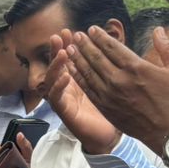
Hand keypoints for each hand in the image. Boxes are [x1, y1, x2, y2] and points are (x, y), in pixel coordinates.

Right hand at [43, 33, 118, 153]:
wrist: (110, 136)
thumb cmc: (113, 110)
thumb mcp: (111, 83)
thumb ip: (111, 64)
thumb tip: (115, 42)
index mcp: (78, 78)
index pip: (69, 57)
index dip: (69, 44)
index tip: (72, 31)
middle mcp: (67, 87)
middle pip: (57, 65)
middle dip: (58, 49)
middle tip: (61, 35)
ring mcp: (64, 99)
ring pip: (52, 79)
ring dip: (56, 65)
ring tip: (63, 52)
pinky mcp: (65, 113)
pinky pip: (57, 98)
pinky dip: (58, 86)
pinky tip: (66, 75)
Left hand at [65, 26, 168, 153]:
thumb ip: (167, 47)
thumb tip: (158, 29)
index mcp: (136, 68)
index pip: (112, 47)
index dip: (100, 37)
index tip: (92, 29)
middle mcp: (119, 80)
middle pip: (96, 57)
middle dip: (85, 45)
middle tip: (76, 36)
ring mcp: (110, 95)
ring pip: (88, 72)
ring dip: (77, 59)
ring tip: (69, 49)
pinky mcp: (106, 108)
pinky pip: (88, 89)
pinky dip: (78, 78)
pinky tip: (72, 70)